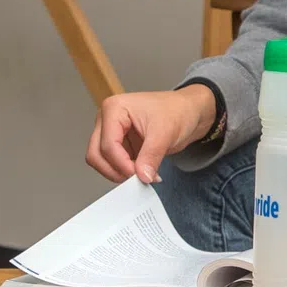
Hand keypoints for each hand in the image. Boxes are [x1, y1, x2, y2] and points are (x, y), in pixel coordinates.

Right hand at [87, 84, 219, 183]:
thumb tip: (141, 176)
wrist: (190, 112)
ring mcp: (111, 133)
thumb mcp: (165, 133)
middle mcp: (107, 120)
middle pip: (96, 154)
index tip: (139, 174)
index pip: (107, 144)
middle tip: (137, 178)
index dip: (121, 164)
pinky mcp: (120, 144)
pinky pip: (114, 164)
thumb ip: (151, 155)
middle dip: (115, 170)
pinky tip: (145, 171)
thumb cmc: (177, 111)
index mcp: (114, 109)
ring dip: (120, 173)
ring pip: (101, 162)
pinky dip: (126, 172)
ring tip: (144, 174)